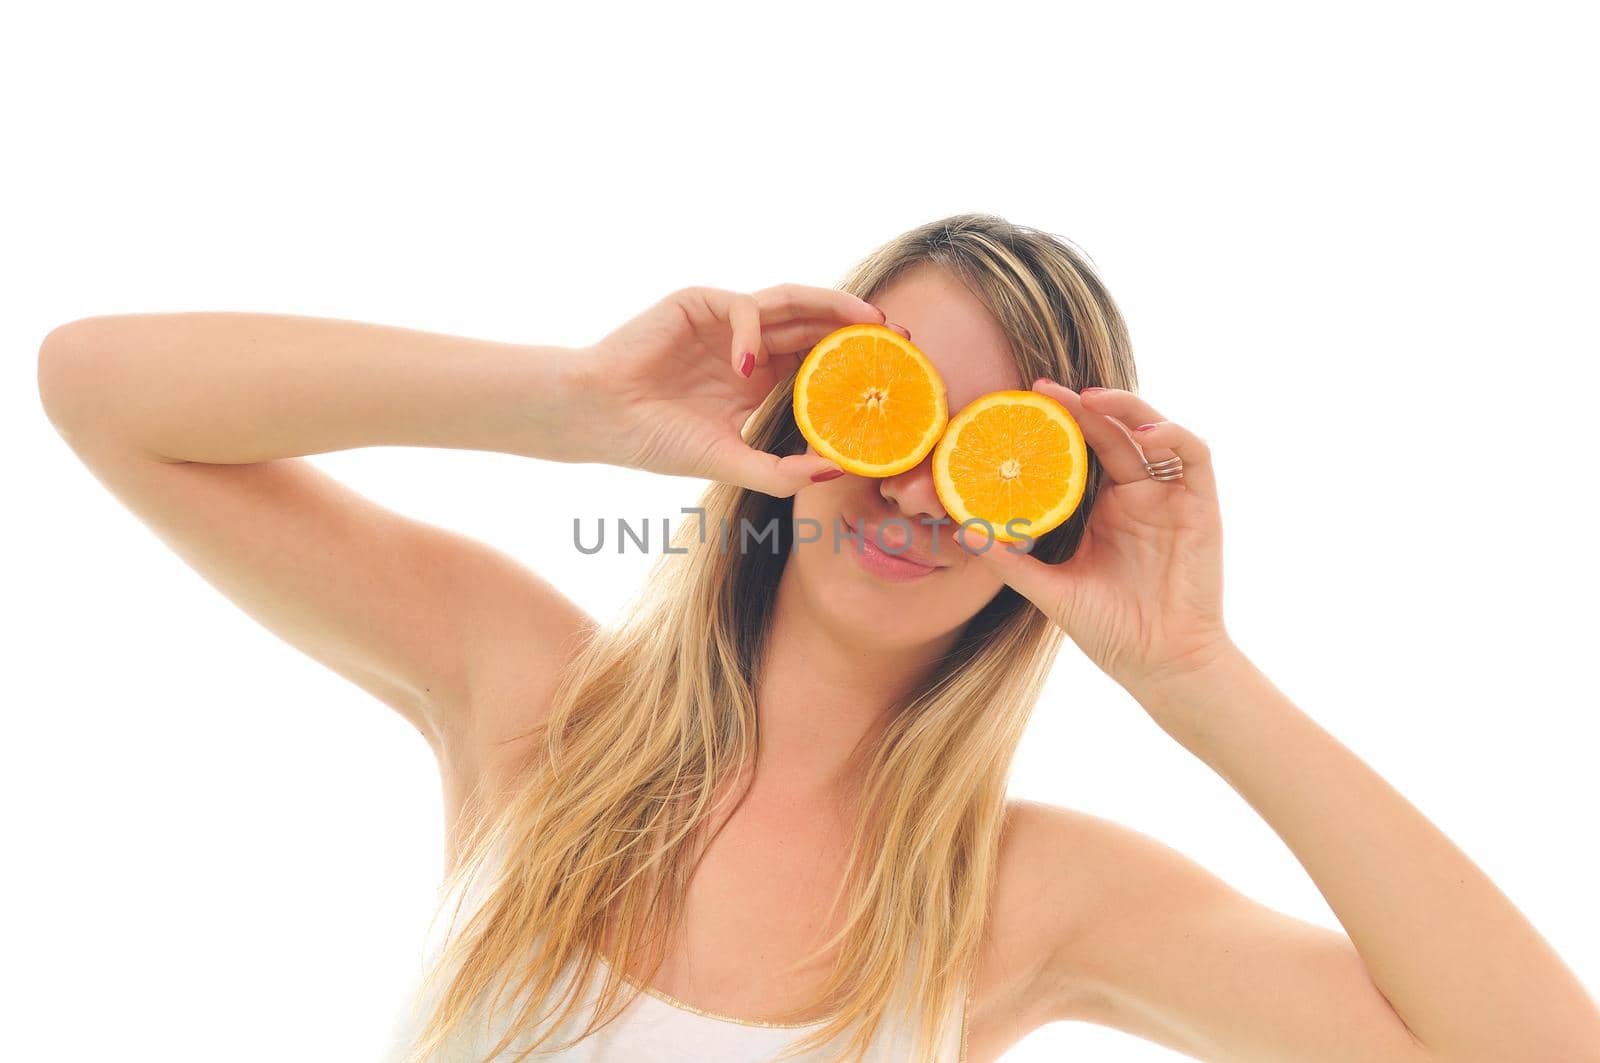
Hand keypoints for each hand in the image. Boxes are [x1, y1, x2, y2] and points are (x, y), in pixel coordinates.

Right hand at [572, 284, 895, 495]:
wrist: (598, 419)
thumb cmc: (654, 440)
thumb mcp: (729, 462)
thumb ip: (780, 471)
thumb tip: (836, 472)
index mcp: (758, 376)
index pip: (819, 357)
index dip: (855, 360)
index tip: (896, 372)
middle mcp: (749, 343)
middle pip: (815, 323)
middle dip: (858, 327)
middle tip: (899, 337)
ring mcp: (725, 320)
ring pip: (790, 302)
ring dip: (830, 307)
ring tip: (865, 323)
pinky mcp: (697, 303)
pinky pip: (742, 309)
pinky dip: (752, 333)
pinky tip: (748, 366)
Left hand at [956, 380, 1235, 695]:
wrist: (1159, 664)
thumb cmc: (1109, 629)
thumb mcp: (1050, 589)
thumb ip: (1010, 561)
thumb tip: (962, 531)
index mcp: (1105, 506)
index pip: (1081, 449)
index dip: (1058, 422)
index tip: (1021, 402)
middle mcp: (1138, 493)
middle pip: (1112, 431)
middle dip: (1081, 405)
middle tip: (1044, 388)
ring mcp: (1171, 497)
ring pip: (1153, 431)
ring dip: (1126, 407)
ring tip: (1090, 398)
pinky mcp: (1201, 506)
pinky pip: (1194, 456)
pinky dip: (1172, 435)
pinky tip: (1143, 432)